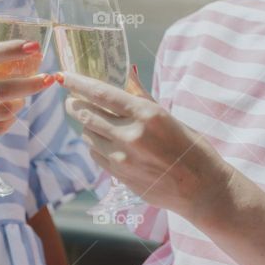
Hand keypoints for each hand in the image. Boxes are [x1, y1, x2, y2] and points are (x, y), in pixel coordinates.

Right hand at [0, 39, 54, 146]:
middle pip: (4, 90)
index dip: (12, 50)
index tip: (34, 46)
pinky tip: (11, 112)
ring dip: (21, 103)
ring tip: (25, 95)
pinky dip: (9, 120)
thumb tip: (5, 53)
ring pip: (4, 111)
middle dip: (32, 84)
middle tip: (49, 78)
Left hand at [58, 67, 230, 218]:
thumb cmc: (191, 148)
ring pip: (88, 135)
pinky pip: (96, 154)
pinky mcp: (119, 176)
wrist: (201, 190)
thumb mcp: (169, 117)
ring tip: (94, 122)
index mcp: (146, 114)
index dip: (78, 83)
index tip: (63, 76)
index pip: (102, 93)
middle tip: (71, 100)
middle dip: (74, 104)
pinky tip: (106, 142)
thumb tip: (129, 75)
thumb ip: (143, 98)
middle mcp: (130, 135)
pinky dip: (96, 145)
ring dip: (86, 126)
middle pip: (87, 114)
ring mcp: (122, 158)